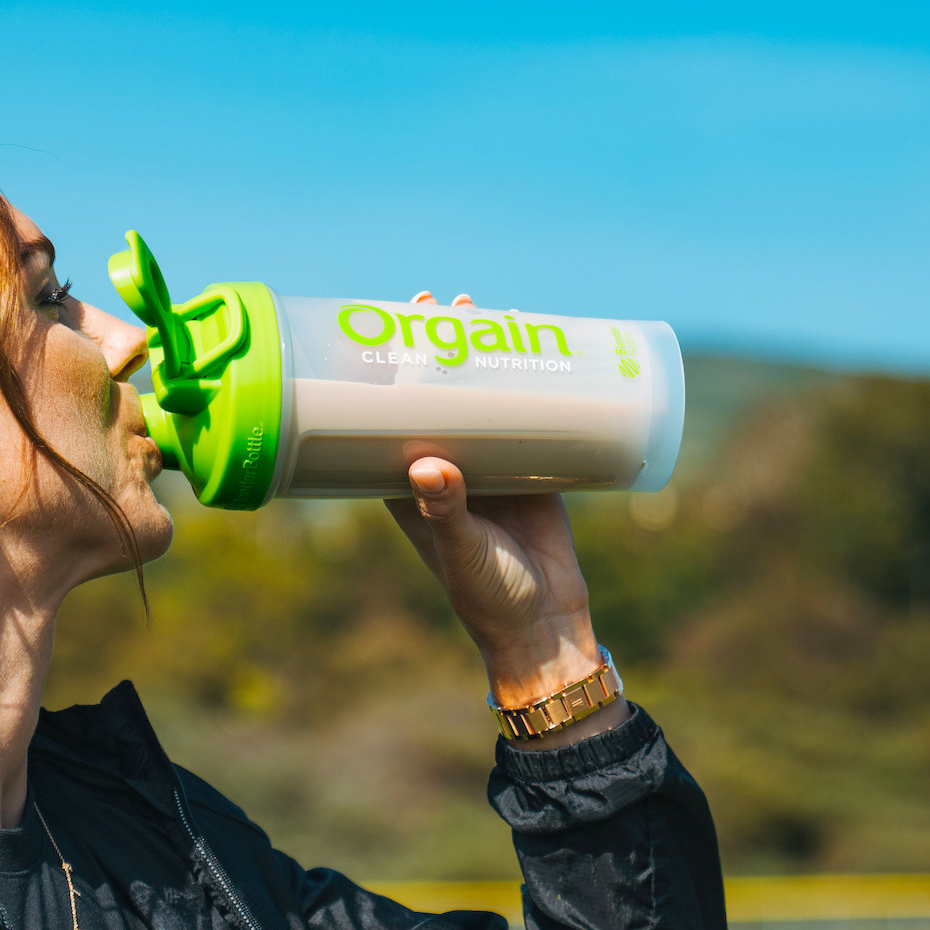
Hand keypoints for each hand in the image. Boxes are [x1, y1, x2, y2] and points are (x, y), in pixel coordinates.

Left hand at [382, 290, 624, 745]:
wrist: (546, 625)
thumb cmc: (488, 596)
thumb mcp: (460, 552)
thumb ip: (445, 512)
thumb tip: (428, 466)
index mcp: (409, 488)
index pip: (385, 421)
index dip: (383, 377)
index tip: (384, 331)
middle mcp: (445, 471)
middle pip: (434, 397)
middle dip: (435, 351)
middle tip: (441, 305)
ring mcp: (490, 468)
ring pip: (480, 401)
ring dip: (481, 360)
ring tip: (486, 313)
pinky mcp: (534, 470)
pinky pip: (530, 418)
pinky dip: (530, 386)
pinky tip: (538, 351)